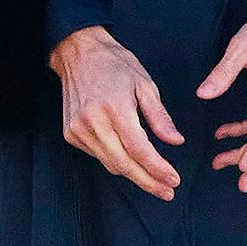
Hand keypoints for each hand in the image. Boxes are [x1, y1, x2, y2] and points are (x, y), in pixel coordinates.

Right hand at [49, 26, 183, 200]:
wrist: (78, 54)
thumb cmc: (115, 65)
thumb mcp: (145, 85)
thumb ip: (159, 117)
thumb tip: (175, 142)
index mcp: (115, 108)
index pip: (139, 149)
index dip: (157, 169)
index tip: (173, 181)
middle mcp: (93, 122)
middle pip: (124, 164)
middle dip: (148, 181)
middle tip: (167, 191)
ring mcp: (79, 130)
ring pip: (111, 164)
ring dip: (133, 174)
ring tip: (153, 180)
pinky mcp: (71, 134)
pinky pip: (99, 156)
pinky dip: (116, 160)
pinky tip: (129, 159)